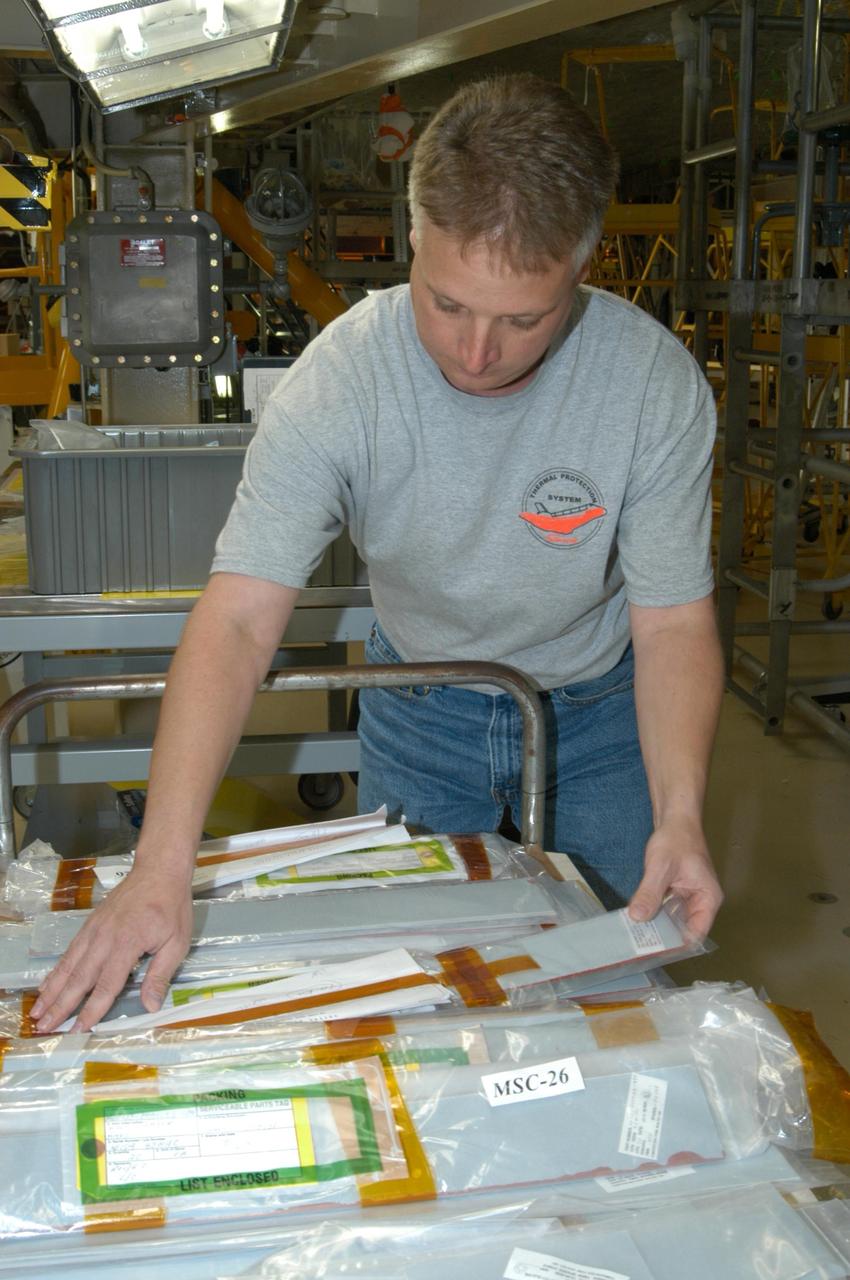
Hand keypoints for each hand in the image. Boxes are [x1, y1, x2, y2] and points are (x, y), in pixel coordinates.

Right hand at [30, 863, 193, 1032]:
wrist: (158, 870)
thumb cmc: (171, 906)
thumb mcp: (177, 942)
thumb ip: (160, 975)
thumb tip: (150, 1006)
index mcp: (127, 944)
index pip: (106, 985)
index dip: (91, 1010)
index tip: (78, 1030)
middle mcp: (104, 938)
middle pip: (79, 978)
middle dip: (60, 1005)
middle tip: (44, 1027)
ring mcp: (94, 930)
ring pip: (69, 965)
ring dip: (52, 990)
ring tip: (38, 1011)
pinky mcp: (90, 924)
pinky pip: (70, 951)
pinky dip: (57, 970)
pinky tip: (47, 983)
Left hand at [627, 816, 722, 939]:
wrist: (675, 819)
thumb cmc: (676, 839)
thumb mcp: (660, 867)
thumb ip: (650, 892)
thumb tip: (638, 917)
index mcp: (707, 898)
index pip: (696, 933)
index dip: (677, 944)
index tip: (655, 950)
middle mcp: (701, 901)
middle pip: (684, 929)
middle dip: (663, 937)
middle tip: (639, 946)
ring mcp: (688, 897)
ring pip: (672, 920)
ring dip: (656, 925)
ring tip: (635, 936)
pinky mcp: (676, 891)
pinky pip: (665, 908)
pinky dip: (653, 912)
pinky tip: (637, 918)